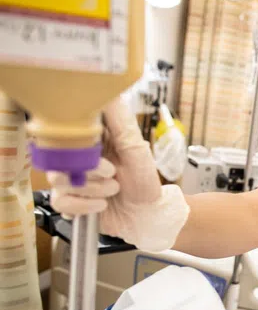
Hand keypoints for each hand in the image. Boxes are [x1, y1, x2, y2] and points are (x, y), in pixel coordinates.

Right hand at [47, 95, 188, 250]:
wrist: (147, 216)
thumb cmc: (145, 182)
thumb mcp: (137, 148)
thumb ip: (121, 122)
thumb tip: (109, 93)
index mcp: (93, 140)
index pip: (67, 129)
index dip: (77, 139)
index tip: (95, 149)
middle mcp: (79, 157)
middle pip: (57, 156)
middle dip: (89, 169)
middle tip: (112, 173)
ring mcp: (72, 179)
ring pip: (57, 179)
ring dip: (91, 188)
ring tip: (112, 189)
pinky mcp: (69, 200)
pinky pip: (60, 201)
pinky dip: (84, 205)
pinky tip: (101, 204)